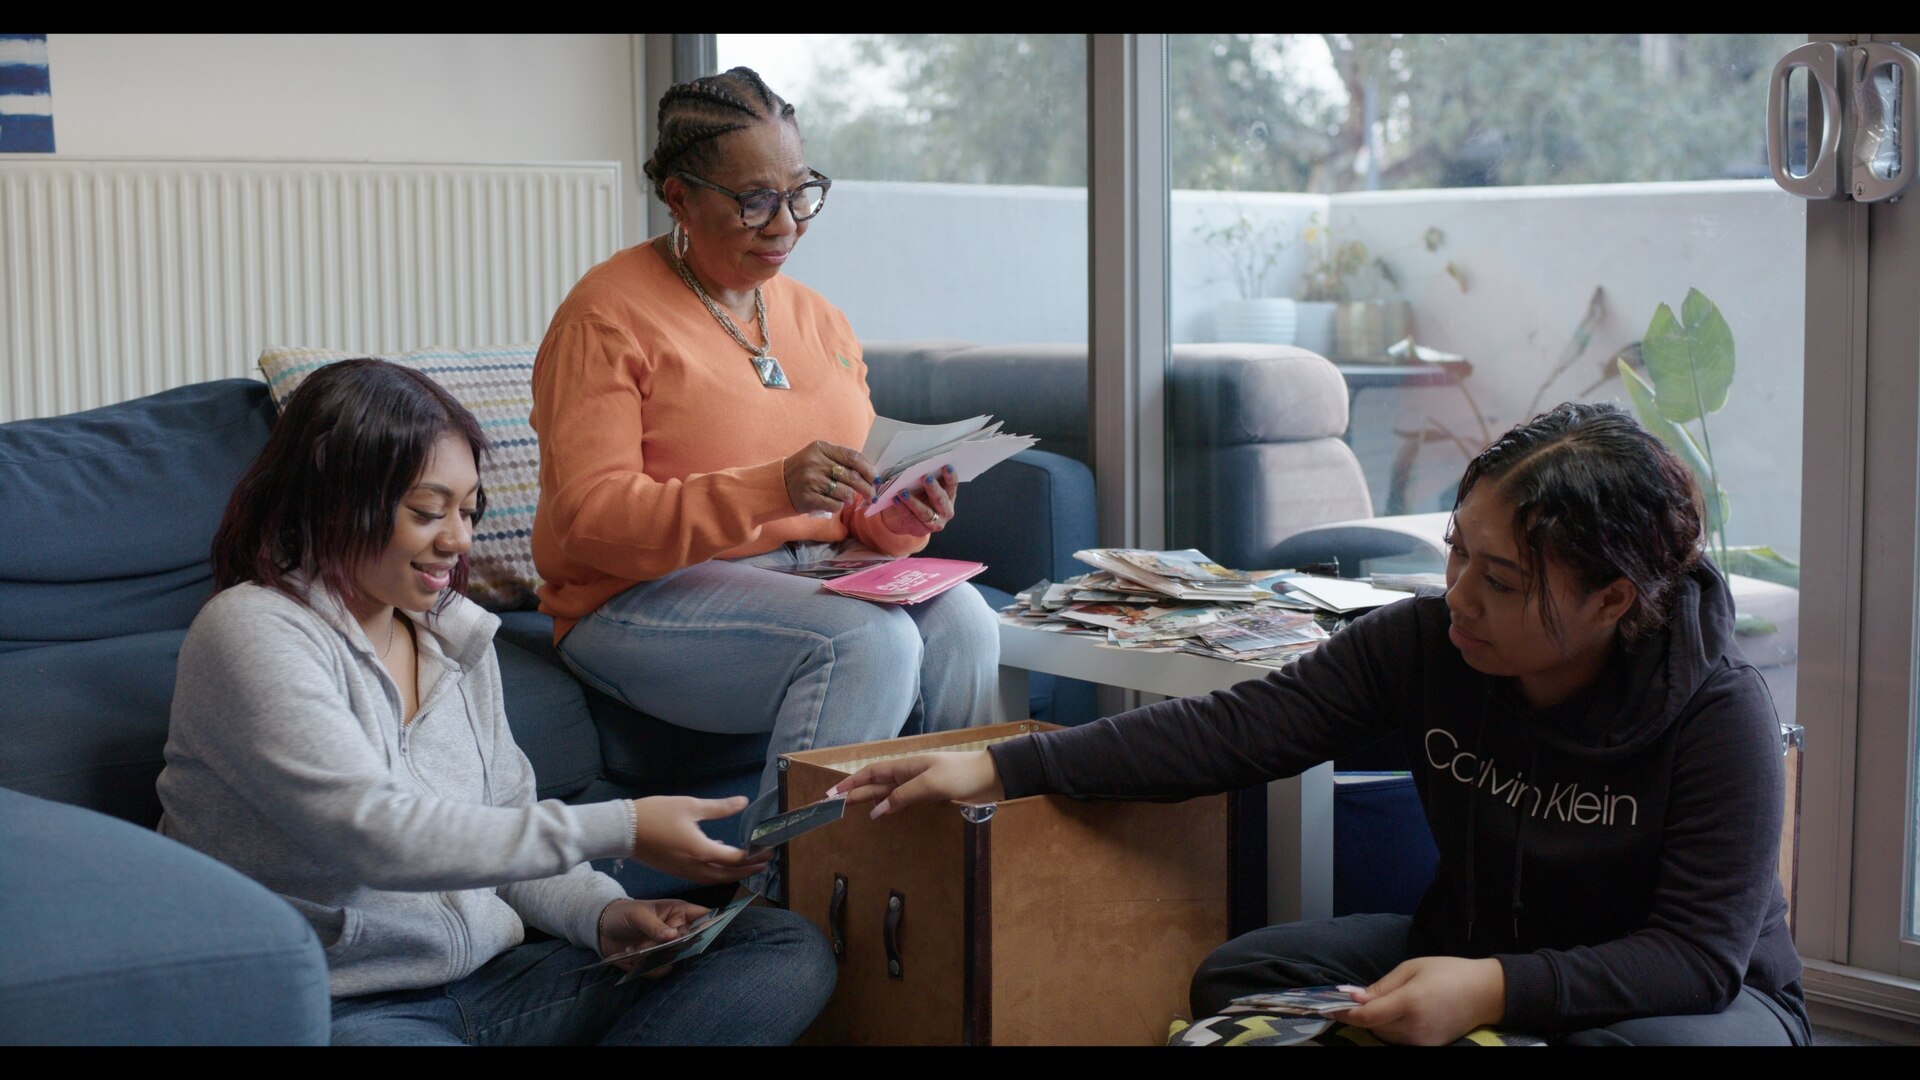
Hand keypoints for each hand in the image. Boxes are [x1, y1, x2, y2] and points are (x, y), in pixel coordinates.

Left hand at [597, 897, 708, 977]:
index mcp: (678, 912)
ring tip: (640, 948)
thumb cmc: (624, 913)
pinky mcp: (656, 962)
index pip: (704, 916)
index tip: (712, 932)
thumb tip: (674, 936)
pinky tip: (631, 954)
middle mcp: (678, 931)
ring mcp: (668, 948)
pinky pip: (661, 971)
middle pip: (694, 942)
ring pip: (677, 959)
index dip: (713, 922)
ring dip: (659, 957)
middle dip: (680, 946)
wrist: (602, 929)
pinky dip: (648, 967)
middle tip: (662, 943)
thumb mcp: (638, 915)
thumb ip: (655, 926)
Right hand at [630, 795, 772, 884]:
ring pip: (715, 878)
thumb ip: (719, 807)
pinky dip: (717, 872)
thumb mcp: (690, 805)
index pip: (735, 858)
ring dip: (734, 874)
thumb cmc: (657, 814)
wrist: (624, 830)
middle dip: (748, 869)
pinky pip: (703, 876)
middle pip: (728, 874)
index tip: (767, 848)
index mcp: (701, 851)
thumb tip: (743, 802)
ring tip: (749, 865)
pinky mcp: (676, 871)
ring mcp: (684, 872)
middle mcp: (695, 866)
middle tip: (765, 862)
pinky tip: (720, 860)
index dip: (753, 855)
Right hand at [784, 441, 875, 514]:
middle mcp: (816, 463)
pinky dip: (839, 506)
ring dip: (850, 498)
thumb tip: (870, 474)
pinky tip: (834, 503)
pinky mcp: (809, 498)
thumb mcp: (819, 456)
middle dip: (867, 488)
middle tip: (872, 495)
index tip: (876, 478)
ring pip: (845, 493)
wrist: (777, 485)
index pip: (853, 457)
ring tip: (848, 498)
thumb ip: (841, 460)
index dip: (868, 469)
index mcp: (821, 448)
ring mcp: (812, 481)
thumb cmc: (805, 471)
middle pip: (852, 476)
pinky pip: (835, 505)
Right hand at [827, 750, 1002, 817]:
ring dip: (867, 799)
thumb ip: (902, 796)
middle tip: (832, 806)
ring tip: (849, 809)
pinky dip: (886, 806)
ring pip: (885, 793)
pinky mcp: (928, 795)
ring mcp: (918, 785)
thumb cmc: (961, 775)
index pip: (870, 773)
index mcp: (905, 766)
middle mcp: (908, 774)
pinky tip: (881, 813)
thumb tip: (876, 811)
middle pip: (874, 784)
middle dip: (853, 793)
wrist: (991, 777)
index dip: (850, 783)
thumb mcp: (930, 784)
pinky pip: (900, 800)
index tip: (832, 794)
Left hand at [877, 466, 958, 537]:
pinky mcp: (921, 529)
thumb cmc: (917, 497)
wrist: (905, 519)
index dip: (950, 476)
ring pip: (925, 512)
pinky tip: (896, 500)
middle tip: (926, 477)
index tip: (946, 466)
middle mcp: (945, 511)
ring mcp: (934, 523)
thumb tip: (919, 465)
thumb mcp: (923, 488)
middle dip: (933, 488)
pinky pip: (910, 518)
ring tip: (903, 492)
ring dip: (914, 501)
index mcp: (949, 497)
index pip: (952, 486)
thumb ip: (926, 479)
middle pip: (940, 499)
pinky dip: (902, 508)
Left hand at [1337, 956, 1505, 1044]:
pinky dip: (1392, 1029)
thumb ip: (1382, 986)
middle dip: (1363, 1013)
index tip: (1330, 1005)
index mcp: (1409, 1003)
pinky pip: (1399, 1041)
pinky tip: (1399, 1014)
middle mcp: (1415, 1028)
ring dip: (1378, 1022)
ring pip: (1384, 1035)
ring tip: (1388, 1002)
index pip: (1367, 1016)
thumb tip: (1354, 997)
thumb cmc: (1448, 972)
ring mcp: (1423, 1042)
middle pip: (1373, 1027)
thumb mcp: (1411, 968)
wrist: (1485, 993)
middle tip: (1361, 997)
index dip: (1345, 1012)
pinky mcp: (1429, 1048)